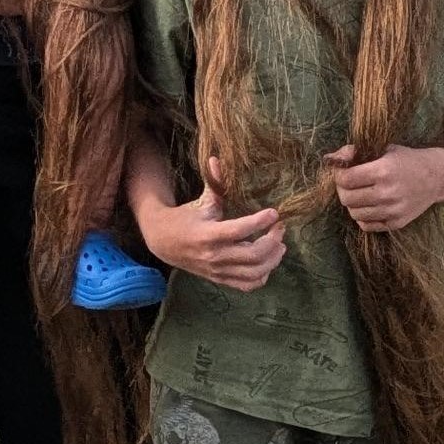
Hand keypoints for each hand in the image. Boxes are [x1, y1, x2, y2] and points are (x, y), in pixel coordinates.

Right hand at [140, 159, 285, 290]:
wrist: (163, 242)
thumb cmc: (186, 217)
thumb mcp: (201, 201)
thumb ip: (215, 183)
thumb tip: (217, 158)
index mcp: (208, 234)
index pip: (240, 230)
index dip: (260, 221)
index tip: (274, 212)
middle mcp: (214, 255)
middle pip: (254, 254)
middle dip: (273, 241)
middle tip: (279, 228)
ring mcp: (217, 270)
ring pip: (255, 272)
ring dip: (273, 259)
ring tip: (279, 245)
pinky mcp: (220, 279)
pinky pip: (248, 285)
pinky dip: (263, 276)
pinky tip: (267, 262)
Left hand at [327, 143, 443, 231]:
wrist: (437, 177)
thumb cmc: (406, 160)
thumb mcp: (383, 149)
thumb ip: (355, 152)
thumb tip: (330, 159)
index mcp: (383, 171)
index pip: (345, 180)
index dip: (339, 175)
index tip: (343, 172)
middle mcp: (388, 193)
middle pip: (347, 198)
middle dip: (343, 190)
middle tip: (349, 184)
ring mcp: (393, 211)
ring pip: (354, 214)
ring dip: (352, 204)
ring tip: (360, 194)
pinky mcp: (397, 223)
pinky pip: (367, 226)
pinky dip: (363, 217)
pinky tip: (369, 206)